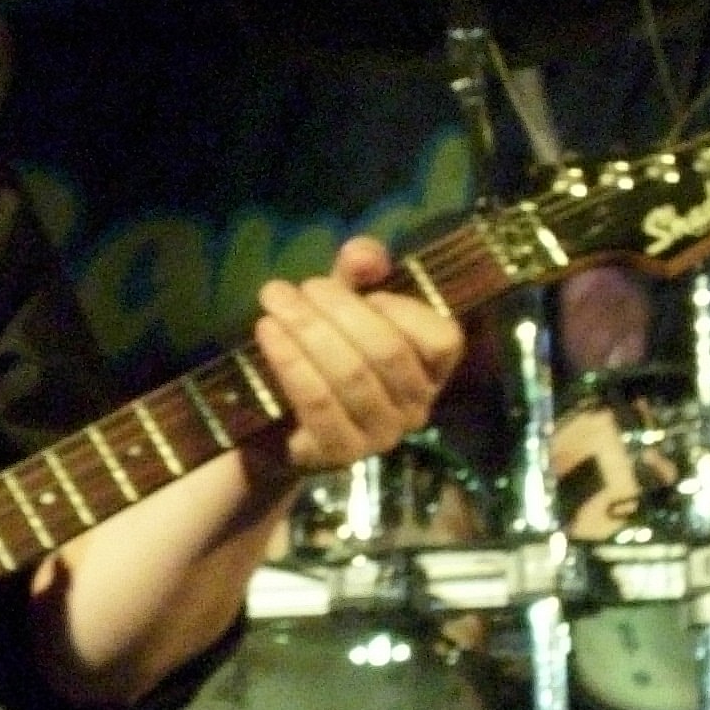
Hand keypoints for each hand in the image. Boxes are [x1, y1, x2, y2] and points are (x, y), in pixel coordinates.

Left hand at [250, 235, 465, 474]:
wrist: (284, 420)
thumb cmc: (328, 351)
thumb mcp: (346, 303)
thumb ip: (359, 271)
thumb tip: (364, 254)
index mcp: (432, 371)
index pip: (442, 340)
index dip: (402, 309)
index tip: (363, 291)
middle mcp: (416, 408)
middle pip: (387, 353)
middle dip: (339, 310)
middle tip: (297, 287)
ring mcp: (380, 436)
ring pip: (351, 377)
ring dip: (308, 332)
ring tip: (274, 302)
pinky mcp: (340, 454)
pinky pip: (318, 404)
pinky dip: (291, 363)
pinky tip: (267, 333)